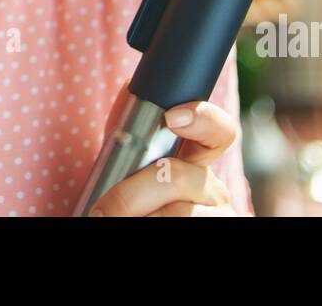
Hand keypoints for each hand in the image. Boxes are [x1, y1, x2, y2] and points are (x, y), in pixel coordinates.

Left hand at [87, 82, 243, 216]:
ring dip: (137, 218)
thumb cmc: (136, 207)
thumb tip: (128, 89)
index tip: (172, 117)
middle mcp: (215, 191)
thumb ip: (128, 134)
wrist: (140, 226)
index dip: (203, 118)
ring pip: (177, 213)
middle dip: (129, 195)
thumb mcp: (132, 171)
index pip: (219, 131)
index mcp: (198, 164)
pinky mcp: (221, 232)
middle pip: (178, 177)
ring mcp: (221, 217)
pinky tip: (137, 225)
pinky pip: (177, 227)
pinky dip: (144, 226)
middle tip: (101, 212)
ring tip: (112, 221)